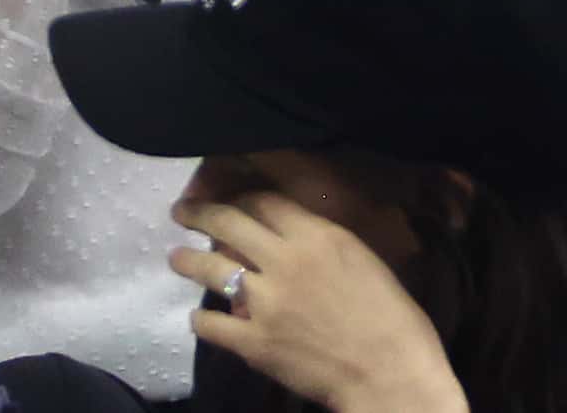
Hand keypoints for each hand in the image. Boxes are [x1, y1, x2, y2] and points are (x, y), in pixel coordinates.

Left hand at [173, 191, 465, 412]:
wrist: (388, 370)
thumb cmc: (390, 313)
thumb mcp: (361, 258)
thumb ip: (322, 243)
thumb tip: (291, 238)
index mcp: (317, 235)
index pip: (266, 201)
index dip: (241, 196)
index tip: (228, 198)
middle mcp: (285, 260)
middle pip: (229, 223)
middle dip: (199, 212)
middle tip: (182, 210)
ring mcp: (265, 302)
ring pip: (210, 269)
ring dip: (187, 260)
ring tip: (175, 256)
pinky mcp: (253, 342)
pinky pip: (212, 324)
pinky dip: (200, 319)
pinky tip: (198, 318)